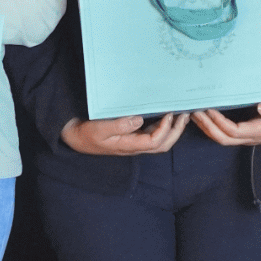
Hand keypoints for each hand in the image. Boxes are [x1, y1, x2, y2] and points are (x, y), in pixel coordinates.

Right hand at [61, 113, 187, 155]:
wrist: (76, 138)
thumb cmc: (87, 133)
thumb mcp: (99, 129)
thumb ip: (118, 125)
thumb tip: (138, 119)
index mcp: (129, 146)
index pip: (154, 142)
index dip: (165, 129)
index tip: (169, 114)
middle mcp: (135, 146)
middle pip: (163, 145)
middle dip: (176, 131)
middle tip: (184, 114)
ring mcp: (135, 142)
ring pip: (161, 141)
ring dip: (173, 129)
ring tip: (181, 114)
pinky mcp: (132, 136)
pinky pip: (153, 134)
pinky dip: (164, 126)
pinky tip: (167, 115)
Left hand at [191, 100, 260, 145]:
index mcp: (257, 132)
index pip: (234, 131)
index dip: (220, 122)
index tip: (210, 109)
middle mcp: (248, 137)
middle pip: (223, 138)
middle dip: (207, 126)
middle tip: (194, 112)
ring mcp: (244, 137)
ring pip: (220, 138)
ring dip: (206, 127)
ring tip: (194, 113)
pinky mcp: (242, 133)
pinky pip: (223, 133)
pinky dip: (211, 126)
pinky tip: (203, 116)